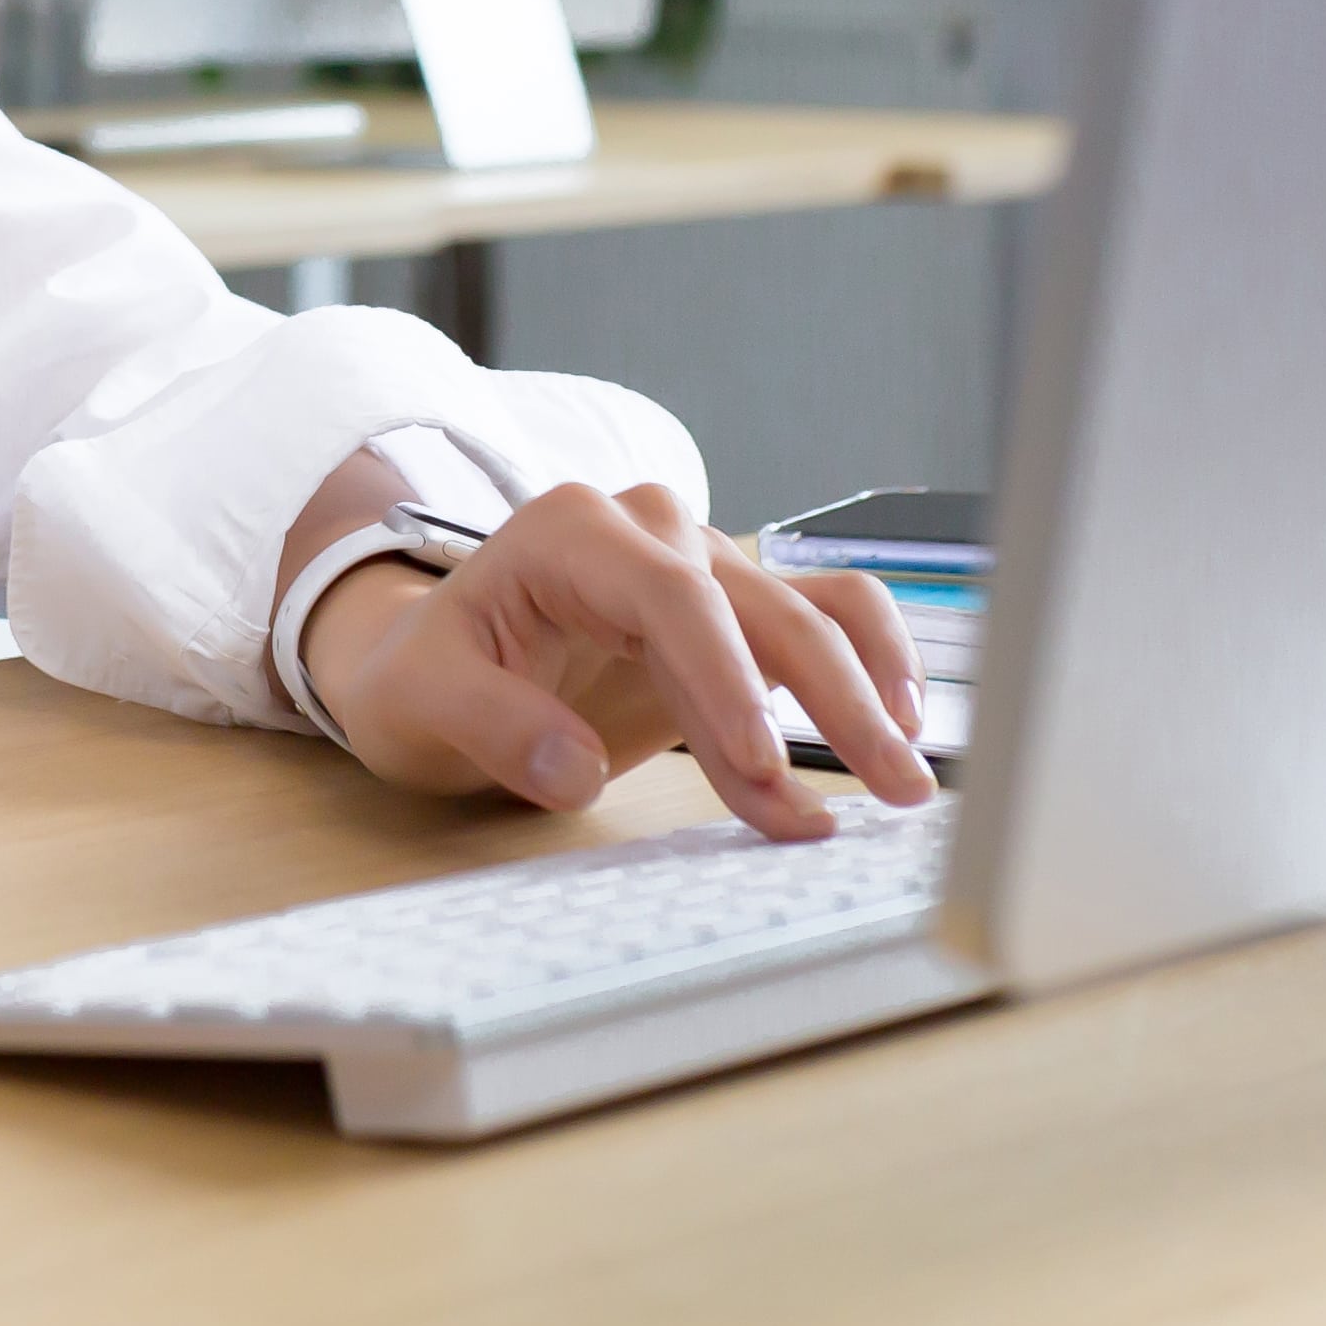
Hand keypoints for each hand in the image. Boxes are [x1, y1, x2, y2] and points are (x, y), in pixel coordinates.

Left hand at [296, 476, 933, 840]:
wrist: (429, 661)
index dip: (725, 681)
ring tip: (908, 781)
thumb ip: (491, 723)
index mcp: (569, 534)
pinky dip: (873, 662)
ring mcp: (701, 563)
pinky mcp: (735, 607)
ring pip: (810, 613)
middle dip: (827, 704)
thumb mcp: (417, 702)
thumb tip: (574, 765)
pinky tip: (904, 726)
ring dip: (867, 693)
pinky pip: (826, 614)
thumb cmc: (421, 676)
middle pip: (759, 608)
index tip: (763, 767)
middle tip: (883, 794)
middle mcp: (649, 532)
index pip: (671, 600)